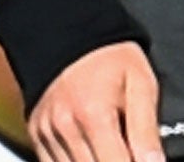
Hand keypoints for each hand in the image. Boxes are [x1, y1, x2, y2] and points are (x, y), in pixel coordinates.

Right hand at [28, 41, 163, 161]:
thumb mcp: (142, 84)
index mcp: (94, 115)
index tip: (145, 160)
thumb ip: (147, 129)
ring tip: (113, 146)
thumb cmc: (111, 58)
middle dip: (116, 161)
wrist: (72, 35)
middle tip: (130, 150)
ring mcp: (47, 135)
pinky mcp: (36, 137)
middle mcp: (65, 129)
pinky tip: (92, 150)